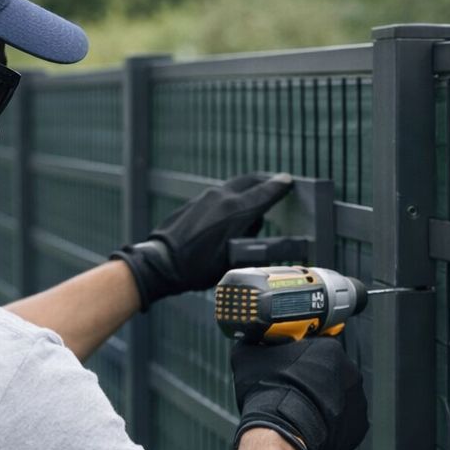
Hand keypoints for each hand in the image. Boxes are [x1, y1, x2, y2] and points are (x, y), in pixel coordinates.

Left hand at [109, 173, 293, 309]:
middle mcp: (222, 197)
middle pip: (251, 180)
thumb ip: (256, 247)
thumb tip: (276, 240)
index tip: (289, 181)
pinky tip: (235, 211)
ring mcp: (207, 197)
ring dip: (249, 189)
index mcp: (235, 211)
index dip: (280, 187)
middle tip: (278, 184)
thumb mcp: (233, 262)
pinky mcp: (196, 202)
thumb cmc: (196, 268)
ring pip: (236, 186)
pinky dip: (234, 196)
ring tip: (258, 200)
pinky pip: (222, 193)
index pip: (265, 192)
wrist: (160, 263)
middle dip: (266, 181)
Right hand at [230, 337, 368, 449]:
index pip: (317, 349)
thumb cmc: (269, 393)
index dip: (300, 360)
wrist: (280, 430)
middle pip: (331, 374)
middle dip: (314, 382)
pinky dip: (331, 426)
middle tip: (292, 391)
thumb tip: (248, 340)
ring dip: (324, 403)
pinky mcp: (357, 426)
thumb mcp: (248, 357)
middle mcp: (349, 372)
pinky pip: (344, 423)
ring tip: (300, 411)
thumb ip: (252, 343)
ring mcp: (356, 400)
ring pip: (339, 398)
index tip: (288, 369)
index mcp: (329, 349)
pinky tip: (311, 426)